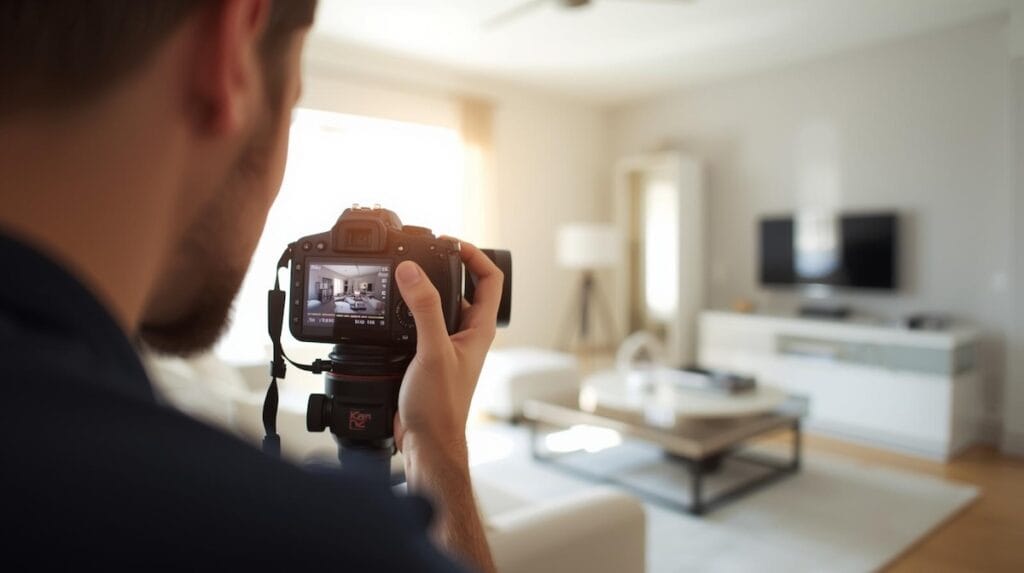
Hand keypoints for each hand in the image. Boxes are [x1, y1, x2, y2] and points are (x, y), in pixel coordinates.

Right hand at [392, 240, 503, 464]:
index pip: (490, 279)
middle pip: (461, 288)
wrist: (426, 443)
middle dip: (442, 268)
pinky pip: (419, 325)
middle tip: (420, 253)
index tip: (451, 242)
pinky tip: (389, 310)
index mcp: (480, 329)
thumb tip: (413, 271)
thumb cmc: (441, 406)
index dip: (475, 255)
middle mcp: (466, 334)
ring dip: (422, 290)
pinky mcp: (427, 356)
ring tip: (402, 275)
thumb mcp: (432, 350)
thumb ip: (425, 309)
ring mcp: (447, 345)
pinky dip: (406, 312)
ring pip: (437, 306)